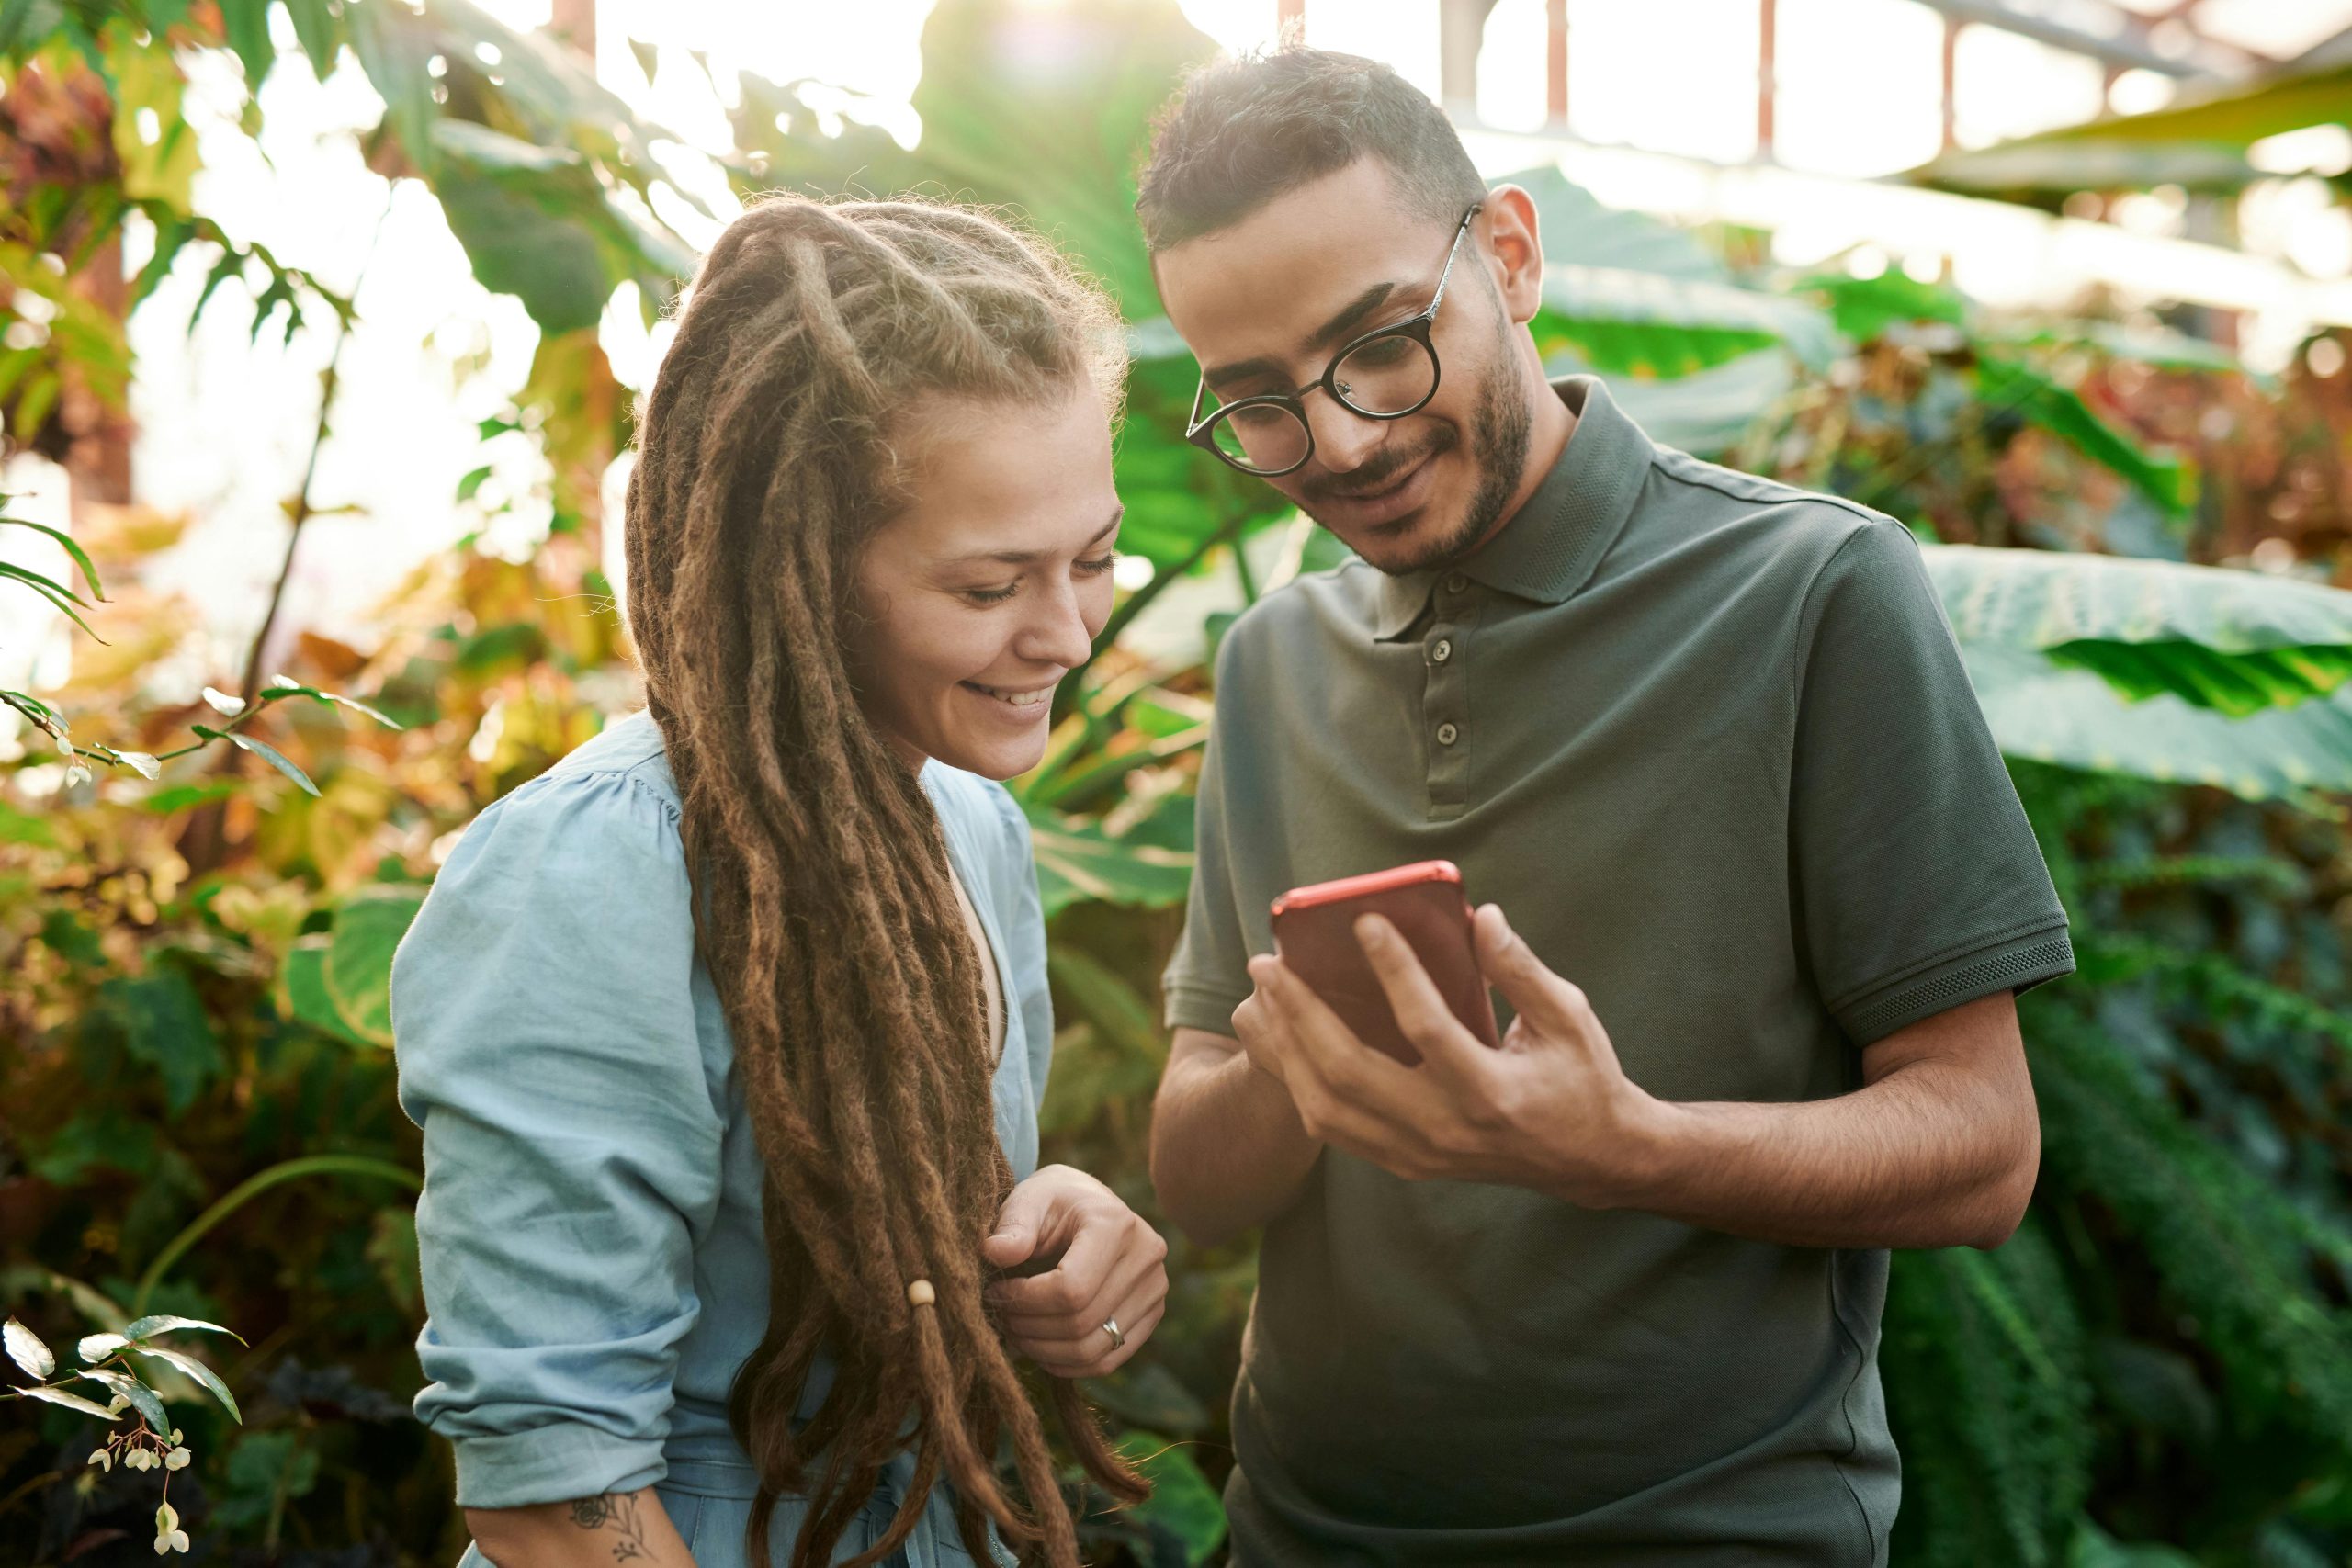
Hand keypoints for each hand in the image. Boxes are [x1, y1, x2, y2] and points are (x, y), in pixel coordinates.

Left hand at [982, 1165, 1167, 1377]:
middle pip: (1081, 1322)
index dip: (1025, 1301)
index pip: (1071, 1288)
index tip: (996, 1292)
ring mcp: (1155, 1289)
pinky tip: (1041, 1347)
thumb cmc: (1053, 1202)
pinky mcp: (1152, 1314)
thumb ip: (1012, 1226)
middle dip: (1030, 1327)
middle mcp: (1146, 1256)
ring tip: (1017, 1331)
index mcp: (1115, 1224)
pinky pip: (1108, 1360)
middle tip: (1001, 1316)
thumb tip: (993, 1253)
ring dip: (1045, 1351)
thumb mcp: (1029, 1200)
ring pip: (1093, 1349)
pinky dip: (1068, 1364)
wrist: (1088, 1205)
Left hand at [1240, 904, 1665, 1204]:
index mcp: (1493, 1092)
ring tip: (1263, 999)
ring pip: (1328, 1108)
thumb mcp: (1569, 1016)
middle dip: (1301, 1013)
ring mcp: (1421, 1153)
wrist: (1592, 1159)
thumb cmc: (1581, 1077)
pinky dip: (1300, 1085)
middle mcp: (1448, 1130)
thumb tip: (1479, 915)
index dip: (1394, 971)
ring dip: (1286, 1050)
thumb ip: (1521, 968)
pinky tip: (1283, 1043)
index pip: (1428, 1028)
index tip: (1365, 922)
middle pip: (1351, 1072)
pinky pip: (1334, 1130)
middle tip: (1269, 962)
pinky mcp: (1407, 1162)